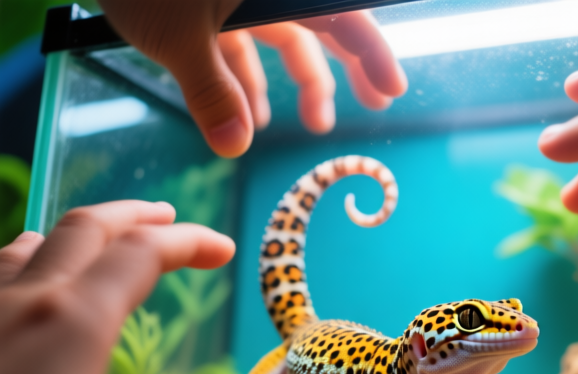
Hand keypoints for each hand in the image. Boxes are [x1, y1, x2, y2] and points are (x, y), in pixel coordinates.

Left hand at [0, 202, 258, 373]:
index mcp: (71, 325)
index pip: (143, 254)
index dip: (189, 243)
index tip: (223, 250)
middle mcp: (20, 302)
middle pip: (88, 229)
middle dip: (138, 218)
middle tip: (172, 222)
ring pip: (33, 244)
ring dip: (82, 236)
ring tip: (105, 248)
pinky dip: (29, 263)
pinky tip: (22, 291)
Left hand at [98, 0, 407, 156]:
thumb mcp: (176, 37)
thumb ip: (212, 93)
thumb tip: (236, 147)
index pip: (340, 17)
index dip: (372, 53)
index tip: (391, 90)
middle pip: (322, 26)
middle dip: (347, 67)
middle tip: (374, 104)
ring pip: (285, 37)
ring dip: (297, 81)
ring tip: (312, 126)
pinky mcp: (213, 3)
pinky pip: (244, 40)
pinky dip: (248, 75)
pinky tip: (249, 114)